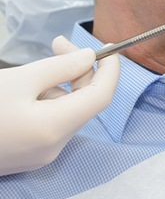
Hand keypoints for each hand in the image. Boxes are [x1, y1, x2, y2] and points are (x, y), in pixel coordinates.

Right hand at [0, 36, 119, 175]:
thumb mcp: (20, 79)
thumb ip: (61, 67)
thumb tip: (91, 57)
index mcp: (55, 128)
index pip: (102, 96)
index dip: (111, 70)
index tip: (110, 47)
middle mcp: (54, 146)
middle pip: (85, 102)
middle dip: (79, 69)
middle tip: (59, 43)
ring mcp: (41, 155)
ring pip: (68, 110)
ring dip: (62, 83)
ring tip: (38, 65)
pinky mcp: (29, 155)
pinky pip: (52, 121)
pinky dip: (49, 99)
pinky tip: (29, 86)